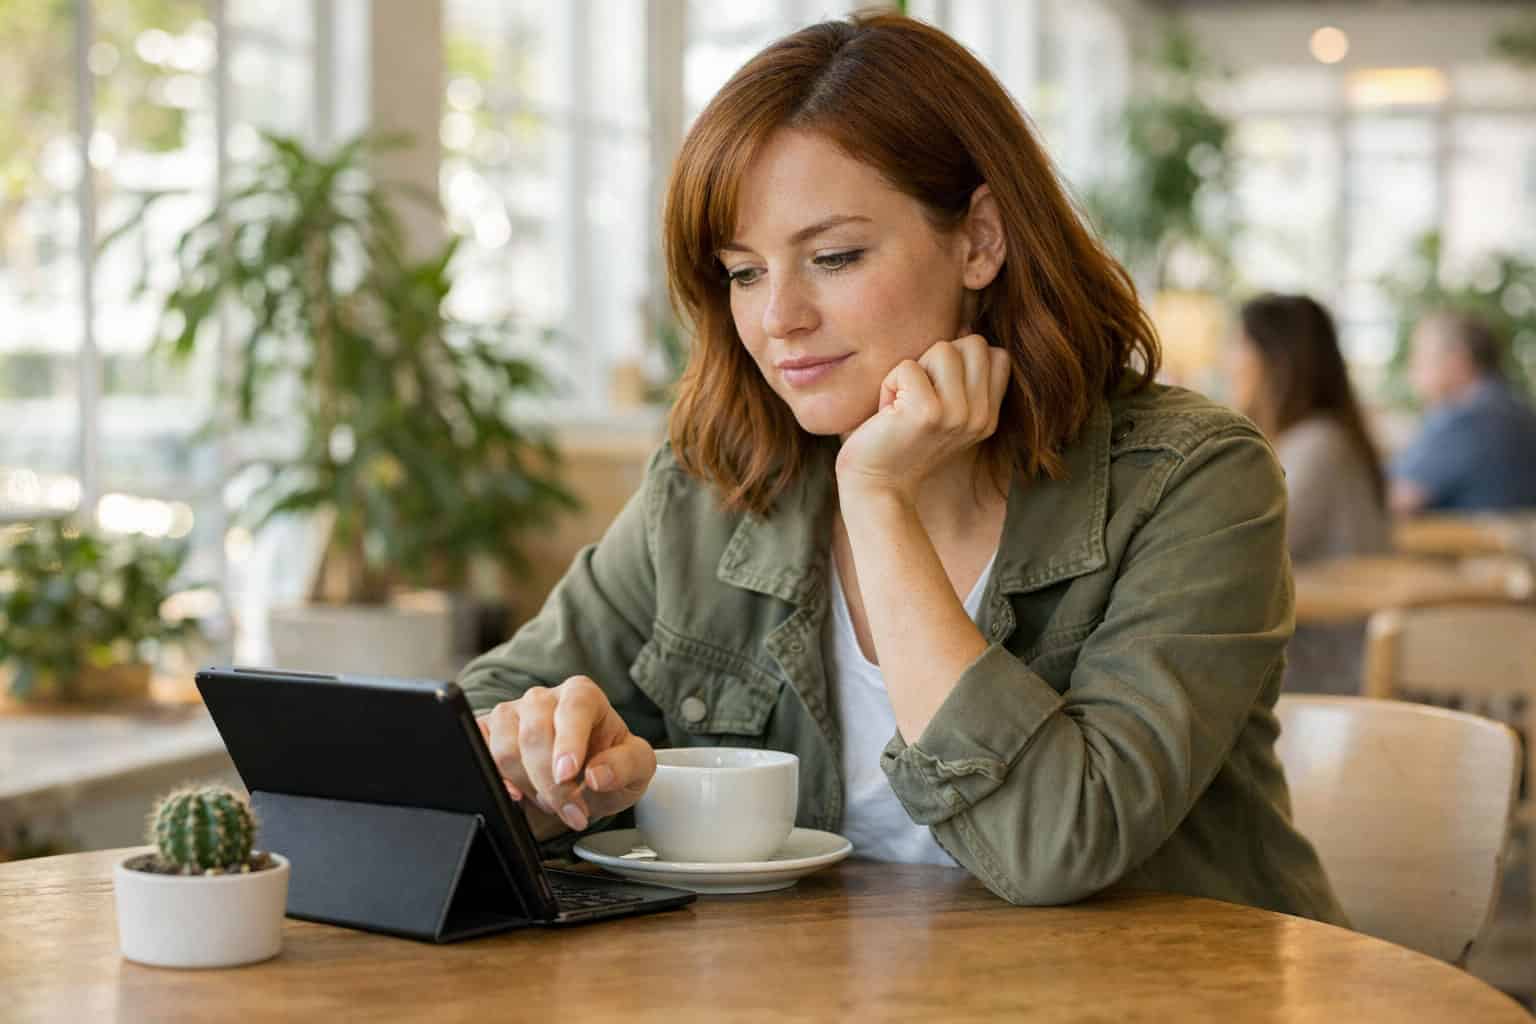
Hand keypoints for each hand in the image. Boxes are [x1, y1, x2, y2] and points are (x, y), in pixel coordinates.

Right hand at [477, 676, 655, 838]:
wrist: (583, 782)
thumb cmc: (609, 766)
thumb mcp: (638, 769)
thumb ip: (625, 766)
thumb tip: (597, 775)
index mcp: (582, 695)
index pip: (572, 708)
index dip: (569, 741)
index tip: (569, 774)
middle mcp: (543, 699)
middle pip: (534, 733)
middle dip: (551, 781)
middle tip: (572, 810)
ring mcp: (511, 714)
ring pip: (504, 748)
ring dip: (528, 785)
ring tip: (551, 800)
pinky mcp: (486, 733)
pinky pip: (477, 752)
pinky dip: (495, 779)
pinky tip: (516, 795)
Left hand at [835, 334, 1010, 503]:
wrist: (876, 486)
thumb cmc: (898, 440)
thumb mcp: (942, 409)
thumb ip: (961, 375)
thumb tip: (966, 322)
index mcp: (988, 416)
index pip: (997, 355)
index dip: (961, 361)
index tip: (937, 392)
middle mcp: (979, 417)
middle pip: (973, 344)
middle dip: (937, 360)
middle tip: (916, 396)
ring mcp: (957, 415)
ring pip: (943, 349)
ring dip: (912, 371)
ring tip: (902, 404)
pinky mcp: (927, 412)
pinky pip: (907, 366)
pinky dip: (889, 384)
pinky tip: (887, 415)